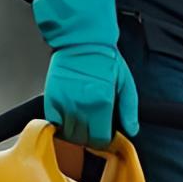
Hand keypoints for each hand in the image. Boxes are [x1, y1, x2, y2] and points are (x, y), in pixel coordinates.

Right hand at [33, 0, 139, 149]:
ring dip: (75, 134)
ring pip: (68, 134)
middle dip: (90, 138)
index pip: (101, 137)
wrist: (81, 41)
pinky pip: (54, 124)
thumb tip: (132, 131)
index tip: (105, 135)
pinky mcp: (51, 99)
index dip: (104, 140)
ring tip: (82, 125)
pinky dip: (60, 126)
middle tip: (94, 130)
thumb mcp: (125, 83)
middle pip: (84, 139)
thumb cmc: (105, 59)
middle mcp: (82, 105)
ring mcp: (65, 103)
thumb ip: (129, 110)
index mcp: (102, 102)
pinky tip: (69, 120)